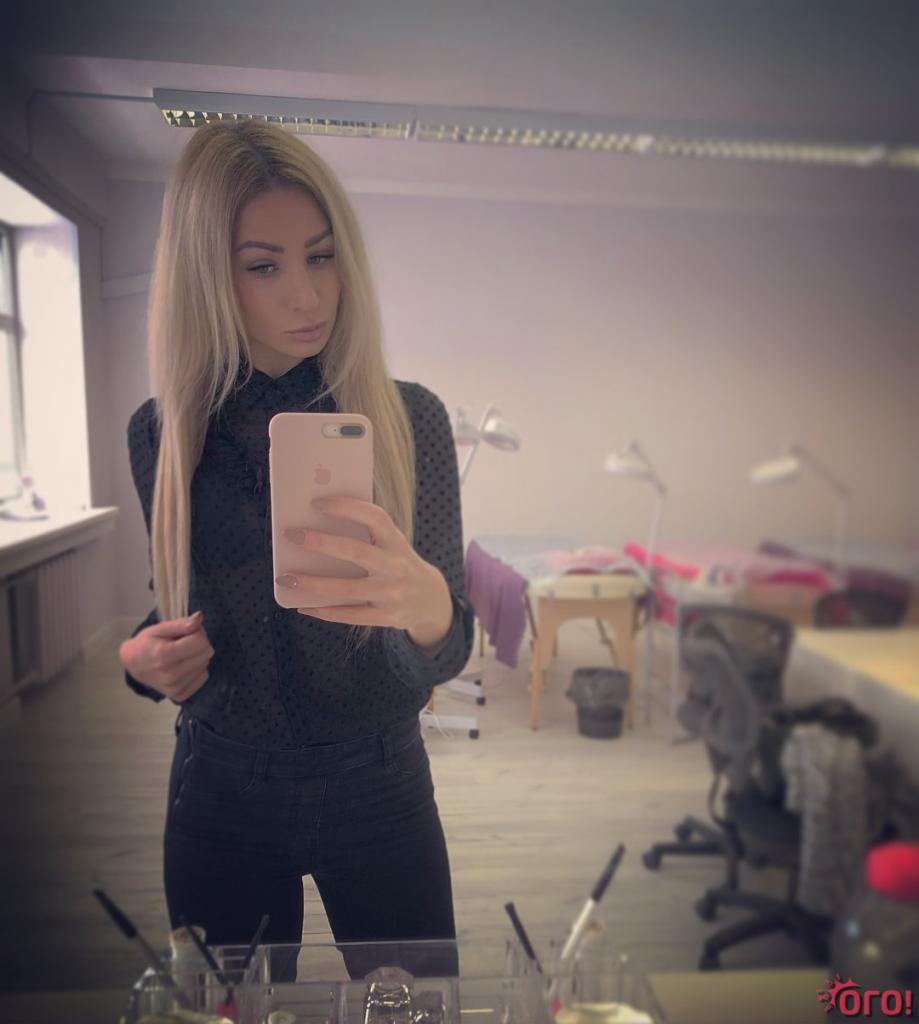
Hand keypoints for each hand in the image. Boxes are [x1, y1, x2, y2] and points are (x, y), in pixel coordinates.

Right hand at [119, 611, 214, 701]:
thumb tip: (199, 618)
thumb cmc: (146, 643)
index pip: (201, 641)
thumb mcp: (159, 629)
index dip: (196, 632)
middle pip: (206, 652)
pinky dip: (196, 669)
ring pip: (206, 664)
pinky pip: (203, 677)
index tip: (186, 632)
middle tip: (183, 643)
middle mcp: (171, 675)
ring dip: (197, 656)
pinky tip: (182, 666)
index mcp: (165, 655)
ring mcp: (176, 687)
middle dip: (199, 643)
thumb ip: (180, 624)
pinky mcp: (180, 695)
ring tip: (181, 654)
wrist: (133, 665)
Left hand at [277, 497, 453, 650]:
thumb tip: (319, 523)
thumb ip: (367, 535)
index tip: (318, 503)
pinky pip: (349, 615)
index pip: (375, 518)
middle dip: (322, 543)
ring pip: (347, 589)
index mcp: (397, 542)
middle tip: (292, 535)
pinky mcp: (386, 617)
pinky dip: (324, 611)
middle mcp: (396, 567)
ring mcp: (392, 595)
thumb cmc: (400, 565)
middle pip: (357, 552)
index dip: (347, 508)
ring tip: (285, 577)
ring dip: (312, 583)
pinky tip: (303, 605)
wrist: (431, 600)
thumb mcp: (393, 545)